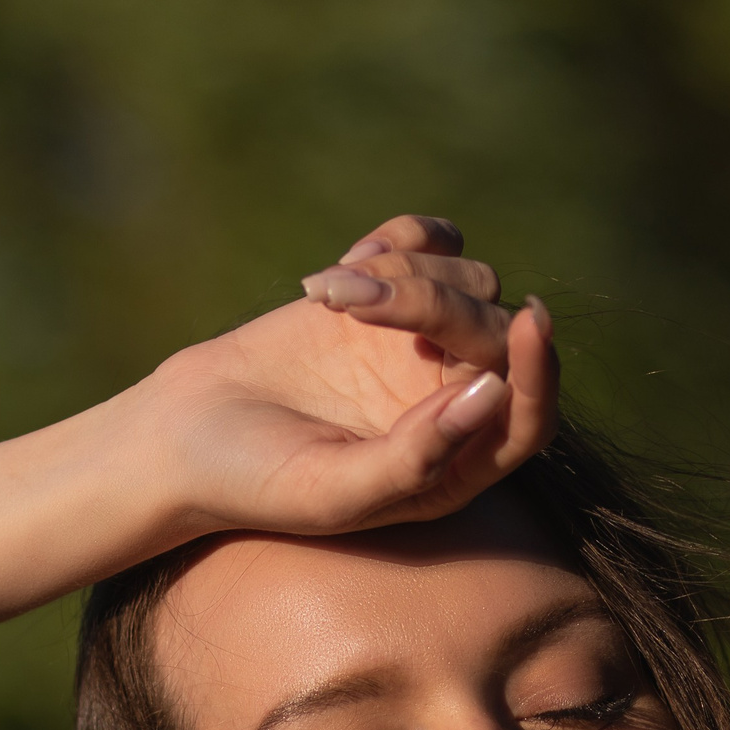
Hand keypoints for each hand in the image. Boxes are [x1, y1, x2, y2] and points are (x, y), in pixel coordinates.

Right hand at [145, 214, 558, 540]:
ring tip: (331, 294)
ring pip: (469, 280)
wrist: (190, 433)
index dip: (539, 371)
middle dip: (431, 304)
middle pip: (492, 333)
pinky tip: (338, 275)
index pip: (530, 416)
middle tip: (353, 303)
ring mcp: (427, 346)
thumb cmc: (259, 481)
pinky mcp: (394, 296)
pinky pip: (435, 244)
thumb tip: (493, 394)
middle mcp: (455, 402)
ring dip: (404, 271)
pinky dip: (400, 239)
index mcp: (457, 465)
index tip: (528, 322)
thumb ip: (418, 458)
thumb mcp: (336, 490)